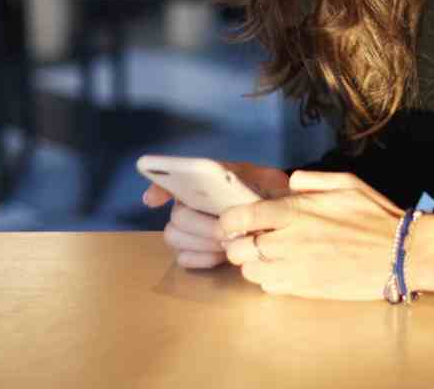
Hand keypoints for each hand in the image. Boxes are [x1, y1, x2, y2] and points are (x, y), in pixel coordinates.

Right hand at [142, 161, 291, 268]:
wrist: (279, 218)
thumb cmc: (267, 194)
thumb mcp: (266, 179)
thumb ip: (252, 176)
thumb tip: (252, 181)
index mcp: (201, 181)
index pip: (168, 180)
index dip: (159, 188)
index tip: (155, 200)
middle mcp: (188, 204)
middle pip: (176, 216)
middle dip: (201, 225)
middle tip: (225, 231)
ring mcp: (188, 230)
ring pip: (174, 237)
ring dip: (201, 242)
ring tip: (226, 244)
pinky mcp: (193, 252)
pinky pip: (183, 258)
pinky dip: (201, 258)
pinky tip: (220, 256)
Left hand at [216, 171, 403, 299]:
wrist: (399, 255)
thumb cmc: (374, 216)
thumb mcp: (346, 183)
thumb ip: (311, 180)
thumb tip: (288, 183)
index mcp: (295, 212)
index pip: (240, 218)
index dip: (228, 221)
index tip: (233, 221)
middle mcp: (288, 242)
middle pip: (238, 250)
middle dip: (238, 244)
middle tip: (251, 238)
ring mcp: (295, 270)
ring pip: (250, 273)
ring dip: (253, 263)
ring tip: (268, 255)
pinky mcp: (304, 291)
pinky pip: (269, 288)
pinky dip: (270, 279)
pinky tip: (285, 269)